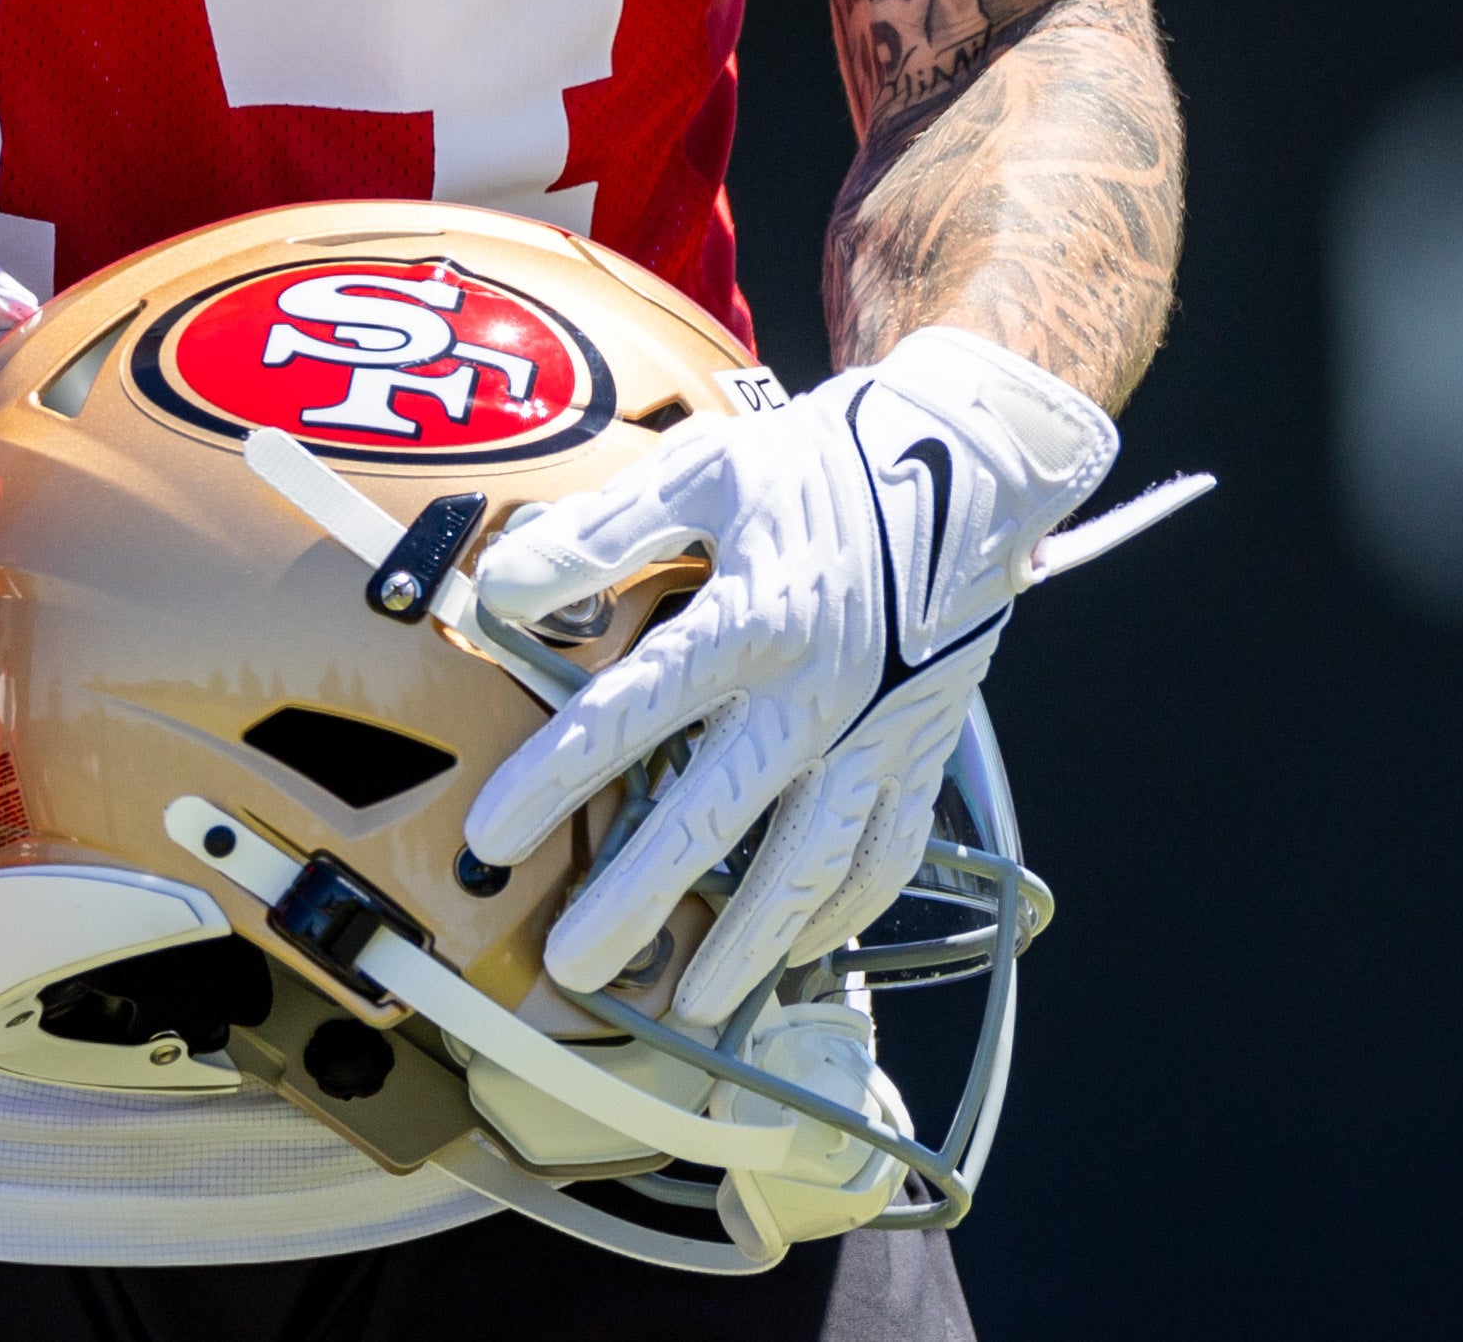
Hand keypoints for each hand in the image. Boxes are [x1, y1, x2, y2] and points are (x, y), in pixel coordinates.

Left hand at [458, 328, 1110, 1021]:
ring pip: (809, 864)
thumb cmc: (828, 460)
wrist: (971, 459)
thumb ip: (605, 534)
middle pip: (712, 817)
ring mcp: (876, 731)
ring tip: (694, 1004)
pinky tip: (806, 947)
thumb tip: (505, 585)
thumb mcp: (708, 469)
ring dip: (749, 942)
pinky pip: (888, 852)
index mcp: (753, 618)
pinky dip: (847, 910)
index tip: (490, 837)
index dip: (555, 779)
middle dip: (638, 901)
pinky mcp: (923, 749)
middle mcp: (814, 691)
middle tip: (574, 964)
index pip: (630, 714)